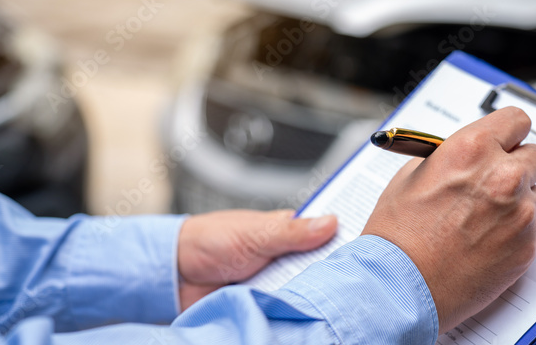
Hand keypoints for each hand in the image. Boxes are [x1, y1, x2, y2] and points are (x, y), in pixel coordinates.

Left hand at [177, 209, 337, 309]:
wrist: (172, 274)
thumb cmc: (208, 241)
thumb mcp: (255, 232)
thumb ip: (292, 231)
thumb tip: (331, 222)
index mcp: (287, 233)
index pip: (326, 236)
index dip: (343, 241)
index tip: (363, 247)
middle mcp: (285, 259)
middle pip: (320, 269)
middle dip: (329, 275)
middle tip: (346, 280)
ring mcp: (276, 284)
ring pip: (305, 292)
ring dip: (309, 296)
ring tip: (325, 300)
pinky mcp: (265, 306)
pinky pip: (286, 311)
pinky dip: (291, 313)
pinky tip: (299, 313)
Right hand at [362, 107, 535, 331]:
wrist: (400, 287)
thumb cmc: (398, 235)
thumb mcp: (412, 176)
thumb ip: (449, 157)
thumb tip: (468, 154)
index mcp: (473, 148)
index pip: (516, 120)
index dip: (509, 133)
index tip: (506, 141)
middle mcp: (503, 176)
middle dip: (518, 165)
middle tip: (496, 182)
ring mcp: (519, 213)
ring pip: (534, 194)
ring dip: (516, 201)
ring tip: (480, 221)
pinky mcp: (526, 246)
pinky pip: (529, 227)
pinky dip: (512, 232)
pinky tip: (482, 243)